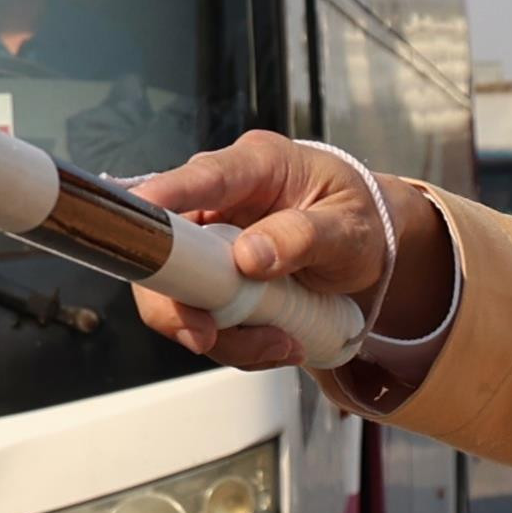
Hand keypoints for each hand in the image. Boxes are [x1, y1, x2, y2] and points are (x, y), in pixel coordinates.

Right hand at [119, 129, 445, 371]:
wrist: (372, 247)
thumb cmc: (361, 219)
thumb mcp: (350, 228)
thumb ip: (304, 236)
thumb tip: (248, 258)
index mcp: (255, 166)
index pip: (200, 177)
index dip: (161, 200)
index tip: (139, 230)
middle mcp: (221, 201)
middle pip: (168, 249)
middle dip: (180, 302)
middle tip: (206, 337)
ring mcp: (213, 243)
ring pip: (182, 295)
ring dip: (223, 335)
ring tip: (280, 345)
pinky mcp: (216, 280)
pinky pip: (207, 318)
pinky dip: (239, 343)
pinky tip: (280, 344)